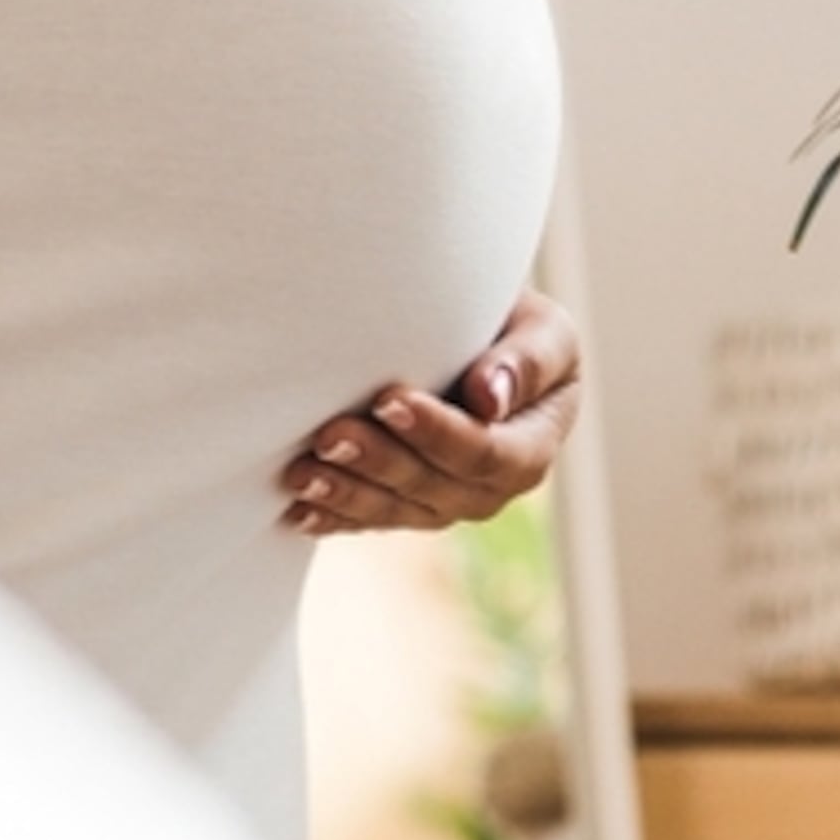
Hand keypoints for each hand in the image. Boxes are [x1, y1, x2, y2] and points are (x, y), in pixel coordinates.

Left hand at [277, 284, 583, 536]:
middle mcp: (495, 485)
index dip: (439, 433)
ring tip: (301, 474)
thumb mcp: (541, 327)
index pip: (489, 452)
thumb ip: (527, 360)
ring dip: (348, 494)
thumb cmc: (512, 321)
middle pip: (437, 488)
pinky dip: (334, 514)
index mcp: (534, 442)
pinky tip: (298, 508)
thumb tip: (489, 398)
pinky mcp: (408, 503)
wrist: (478, 330)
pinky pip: (372, 518)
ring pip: (398, 509)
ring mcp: (448, 500)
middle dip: (380, 463)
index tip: (389, 401)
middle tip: (330, 436)